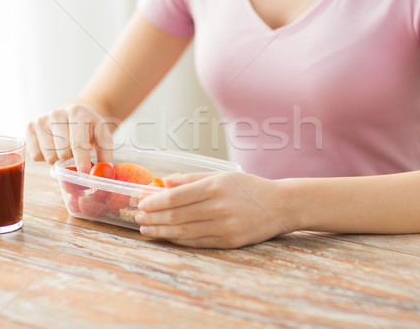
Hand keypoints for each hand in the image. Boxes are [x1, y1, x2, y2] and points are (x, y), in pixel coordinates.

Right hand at [26, 104, 113, 171]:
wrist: (75, 114)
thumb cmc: (90, 128)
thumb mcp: (103, 136)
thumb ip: (105, 153)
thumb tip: (104, 171)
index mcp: (78, 112)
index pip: (77, 143)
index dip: (81, 161)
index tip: (84, 175)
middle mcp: (57, 113)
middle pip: (62, 152)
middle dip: (70, 159)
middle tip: (75, 153)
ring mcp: (41, 119)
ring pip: (48, 155)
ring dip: (58, 159)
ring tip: (63, 149)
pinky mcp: (30, 127)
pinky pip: (35, 155)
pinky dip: (45, 158)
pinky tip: (52, 147)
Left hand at [135, 171, 294, 248]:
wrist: (280, 205)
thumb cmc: (248, 187)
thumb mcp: (221, 176)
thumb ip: (191, 179)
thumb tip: (164, 182)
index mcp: (214, 187)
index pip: (176, 196)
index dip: (155, 201)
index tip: (142, 203)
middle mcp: (218, 207)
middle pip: (177, 216)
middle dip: (154, 217)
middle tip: (138, 218)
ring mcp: (224, 226)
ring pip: (184, 232)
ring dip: (161, 232)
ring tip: (146, 230)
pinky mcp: (229, 241)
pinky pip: (197, 242)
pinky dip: (179, 240)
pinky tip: (167, 237)